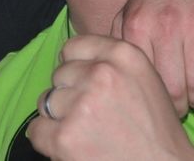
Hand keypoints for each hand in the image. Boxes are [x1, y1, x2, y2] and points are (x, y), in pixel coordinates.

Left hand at [27, 35, 193, 160]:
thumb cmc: (157, 132)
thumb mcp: (144, 80)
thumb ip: (112, 63)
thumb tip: (70, 59)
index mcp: (124, 55)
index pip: (75, 46)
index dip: (76, 68)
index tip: (85, 84)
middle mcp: (102, 73)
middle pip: (59, 74)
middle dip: (69, 94)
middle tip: (91, 116)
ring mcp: (82, 105)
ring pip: (46, 100)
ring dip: (58, 117)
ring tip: (84, 133)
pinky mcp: (65, 137)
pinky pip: (36, 129)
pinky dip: (48, 140)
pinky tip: (71, 147)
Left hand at [110, 0, 193, 114]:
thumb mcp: (129, 11)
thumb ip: (117, 42)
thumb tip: (107, 74)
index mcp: (137, 26)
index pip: (142, 80)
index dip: (152, 99)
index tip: (157, 103)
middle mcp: (165, 27)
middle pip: (174, 89)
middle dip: (179, 106)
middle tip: (181, 107)